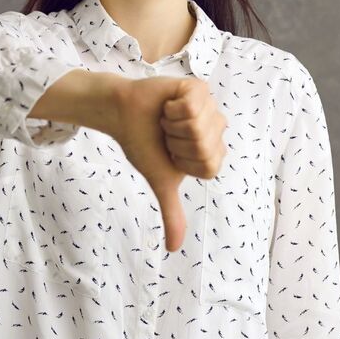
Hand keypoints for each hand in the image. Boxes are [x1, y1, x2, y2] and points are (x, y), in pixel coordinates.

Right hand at [109, 76, 226, 252]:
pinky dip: (172, 108)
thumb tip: (173, 249)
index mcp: (212, 153)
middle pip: (203, 146)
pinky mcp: (199, 88)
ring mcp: (210, 107)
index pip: (209, 166)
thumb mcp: (161, 182)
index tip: (171, 153)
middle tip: (167, 134)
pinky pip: (191, 105)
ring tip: (167, 120)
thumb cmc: (144, 145)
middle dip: (176, 142)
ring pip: (197, 126)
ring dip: (173, 125)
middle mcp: (216, 130)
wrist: (122, 115)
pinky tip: (168, 104)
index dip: (183, 161)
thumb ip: (172, 213)